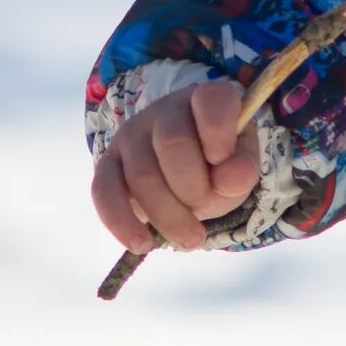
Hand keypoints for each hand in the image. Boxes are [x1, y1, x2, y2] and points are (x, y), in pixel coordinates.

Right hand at [91, 78, 261, 253]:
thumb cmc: (217, 165)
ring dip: (169, 216)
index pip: (210, 101)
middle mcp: (164, 111)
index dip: (218, 133)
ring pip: (142, 175)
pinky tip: (141, 244)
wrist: (185, 175)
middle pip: (172, 142)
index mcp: (205, 101)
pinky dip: (122, 222)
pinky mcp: (107, 165)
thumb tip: (236, 178)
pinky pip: (104, 191)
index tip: (221, 161)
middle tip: (206, 208)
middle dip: (195, 187)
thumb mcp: (239, 166)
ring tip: (191, 238)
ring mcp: (131, 136)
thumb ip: (241, 170)